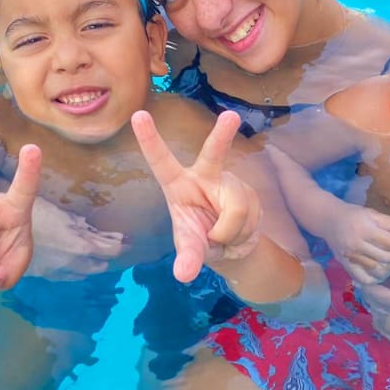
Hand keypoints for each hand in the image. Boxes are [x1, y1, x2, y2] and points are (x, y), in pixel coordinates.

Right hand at [25, 198, 126, 279]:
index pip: (111, 250)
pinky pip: (71, 275)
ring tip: (95, 252)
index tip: (129, 241)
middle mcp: (74, 264)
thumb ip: (79, 225)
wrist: (0, 237)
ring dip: (93, 262)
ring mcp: (61, 272)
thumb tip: (96, 230)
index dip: (121, 245)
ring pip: (86, 271)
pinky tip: (73, 259)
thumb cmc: (30, 217)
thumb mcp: (59, 214)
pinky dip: (78, 268)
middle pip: (101, 264)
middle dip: (108, 254)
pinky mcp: (48, 276)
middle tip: (113, 244)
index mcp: (80, 246)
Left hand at [132, 109, 259, 282]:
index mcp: (178, 184)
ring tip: (224, 238)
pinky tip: (239, 233)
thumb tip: (184, 274)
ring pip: (237, 204)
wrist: (230, 247)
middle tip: (231, 117)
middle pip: (214, 154)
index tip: (137, 115)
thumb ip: (188, 258)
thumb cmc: (199, 238)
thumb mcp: (191, 249)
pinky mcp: (249, 192)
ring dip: (233, 231)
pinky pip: (252, 214)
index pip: (161, 161)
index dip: (150, 140)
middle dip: (223, 135)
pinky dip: (244, 232)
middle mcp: (204, 176)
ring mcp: (228, 182)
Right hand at [324, 202, 389, 285]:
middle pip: (387, 258)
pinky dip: (379, 278)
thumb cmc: (354, 215)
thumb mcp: (374, 214)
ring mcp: (351, 259)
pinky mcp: (347, 267)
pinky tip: (386, 269)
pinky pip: (367, 279)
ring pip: (379, 270)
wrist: (329, 221)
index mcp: (364, 230)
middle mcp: (356, 246)